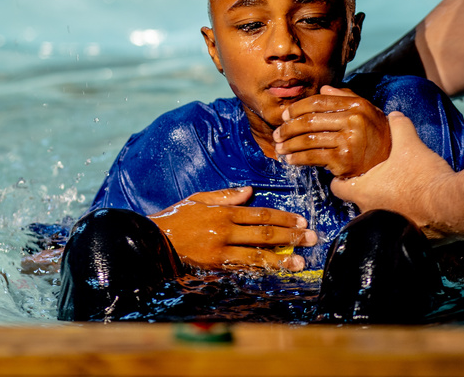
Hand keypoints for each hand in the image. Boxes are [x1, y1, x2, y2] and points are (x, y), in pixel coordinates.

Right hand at [148, 186, 316, 271]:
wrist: (152, 239)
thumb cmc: (176, 218)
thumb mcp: (199, 199)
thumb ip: (225, 195)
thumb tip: (249, 191)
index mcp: (223, 211)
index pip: (260, 214)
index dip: (283, 218)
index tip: (300, 221)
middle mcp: (224, 229)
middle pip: (264, 233)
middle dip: (290, 236)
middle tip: (311, 237)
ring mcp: (220, 250)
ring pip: (257, 254)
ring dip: (281, 258)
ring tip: (300, 262)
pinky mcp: (214, 266)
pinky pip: (241, 268)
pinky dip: (259, 269)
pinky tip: (274, 272)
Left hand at [273, 86, 390, 176]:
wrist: (391, 163)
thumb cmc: (376, 136)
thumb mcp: (367, 112)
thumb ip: (345, 97)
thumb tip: (323, 89)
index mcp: (356, 105)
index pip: (319, 102)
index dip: (297, 108)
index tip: (285, 115)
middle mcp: (353, 120)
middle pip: (309, 121)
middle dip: (288, 128)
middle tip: (277, 134)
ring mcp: (349, 140)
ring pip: (308, 140)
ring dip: (289, 145)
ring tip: (280, 148)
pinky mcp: (344, 160)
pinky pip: (312, 157)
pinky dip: (297, 159)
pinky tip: (290, 160)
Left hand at [330, 110, 454, 236]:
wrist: (453, 207)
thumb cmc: (424, 178)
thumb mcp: (410, 145)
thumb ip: (399, 127)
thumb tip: (395, 115)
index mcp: (363, 193)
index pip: (337, 187)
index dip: (340, 176)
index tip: (347, 170)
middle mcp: (370, 214)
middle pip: (358, 200)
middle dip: (366, 188)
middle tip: (378, 174)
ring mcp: (387, 230)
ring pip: (378, 213)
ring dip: (385, 202)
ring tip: (398, 188)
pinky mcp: (406, 238)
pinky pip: (398, 226)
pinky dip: (403, 215)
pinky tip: (416, 203)